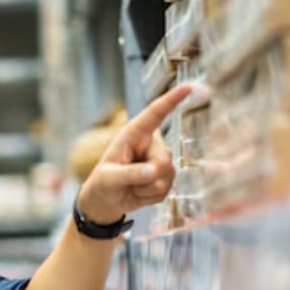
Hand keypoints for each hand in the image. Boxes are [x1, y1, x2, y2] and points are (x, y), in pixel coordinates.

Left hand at [76, 85, 192, 223]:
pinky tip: (138, 193)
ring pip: (166, 178)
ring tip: (130, 187)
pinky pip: (166, 191)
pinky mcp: (166, 178)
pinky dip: (150, 198)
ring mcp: (160, 161)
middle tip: (127, 182)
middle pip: (163, 160)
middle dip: (147, 177)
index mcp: (134, 134)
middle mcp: (151, 145)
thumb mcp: (109, 178)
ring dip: (146, 189)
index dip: (172, 100)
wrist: (105, 202)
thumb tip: (154, 171)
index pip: (155, 115)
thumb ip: (130, 173)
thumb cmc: (102, 184)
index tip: (187, 87)